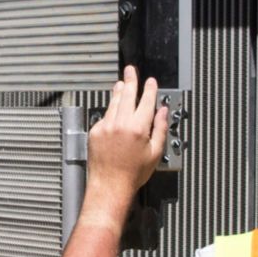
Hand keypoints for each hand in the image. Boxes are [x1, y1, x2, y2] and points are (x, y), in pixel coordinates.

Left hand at [84, 66, 167, 210]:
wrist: (109, 186)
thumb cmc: (132, 174)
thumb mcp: (155, 153)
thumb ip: (159, 129)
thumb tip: (162, 112)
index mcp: (138, 128)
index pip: (146, 101)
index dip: (149, 89)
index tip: (151, 82)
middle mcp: (121, 123)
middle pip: (127, 94)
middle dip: (131, 80)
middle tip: (131, 70)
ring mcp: (106, 126)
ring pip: (114, 102)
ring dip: (119, 91)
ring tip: (122, 83)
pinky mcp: (95, 131)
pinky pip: (105, 115)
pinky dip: (111, 110)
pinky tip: (114, 109)